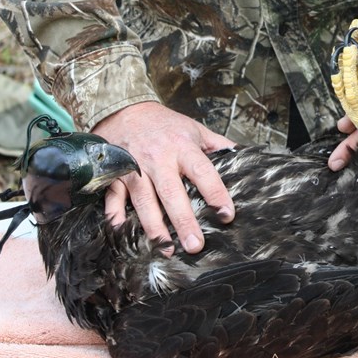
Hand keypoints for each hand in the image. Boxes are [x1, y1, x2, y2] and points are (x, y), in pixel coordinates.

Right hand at [92, 102, 235, 254]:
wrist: (124, 109)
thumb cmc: (166, 124)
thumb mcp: (195, 129)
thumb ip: (218, 145)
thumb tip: (244, 157)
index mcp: (183, 147)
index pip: (203, 172)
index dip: (215, 193)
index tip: (226, 214)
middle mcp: (158, 159)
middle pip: (172, 193)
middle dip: (184, 221)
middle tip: (195, 245)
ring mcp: (134, 168)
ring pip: (144, 201)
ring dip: (155, 227)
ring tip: (167, 249)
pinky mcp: (114, 174)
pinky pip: (113, 197)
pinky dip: (115, 214)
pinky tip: (122, 232)